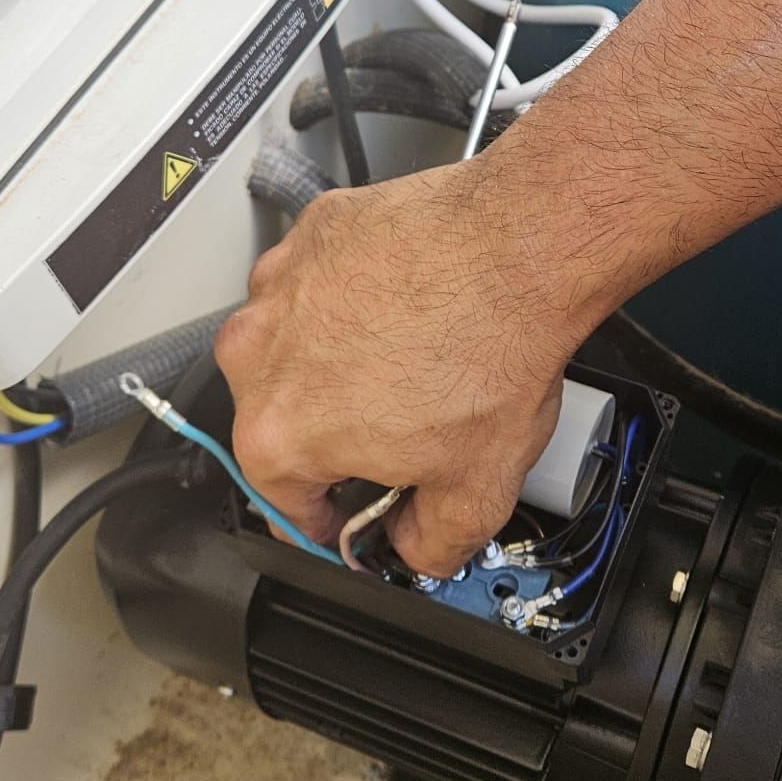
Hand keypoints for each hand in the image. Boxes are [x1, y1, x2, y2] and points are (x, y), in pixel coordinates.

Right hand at [214, 162, 579, 578]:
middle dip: (335, 432)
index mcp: (278, 433)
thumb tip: (416, 548)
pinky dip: (352, 297)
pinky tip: (408, 306)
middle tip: (400, 427)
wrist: (523, 245)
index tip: (348, 510)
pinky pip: (319, 282)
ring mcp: (279, 284)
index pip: (283, 504)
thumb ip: (431, 546)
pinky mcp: (312, 232)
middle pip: (282, 419)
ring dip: (337, 360)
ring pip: (294, 347)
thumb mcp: (476, 490)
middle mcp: (257, 354)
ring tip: (411, 359)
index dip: (327, 518)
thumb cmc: (492, 347)